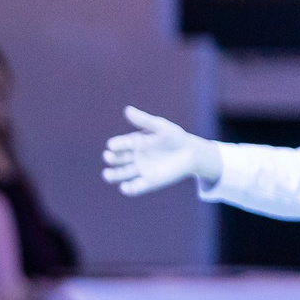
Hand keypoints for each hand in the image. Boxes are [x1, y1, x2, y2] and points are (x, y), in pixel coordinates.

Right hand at [103, 107, 220, 194]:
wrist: (191, 153)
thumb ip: (144, 121)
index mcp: (133, 143)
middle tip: (109, 157)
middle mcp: (133, 157)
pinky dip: (128, 189)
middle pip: (116, 159)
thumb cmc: (175, 137)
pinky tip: (125, 187)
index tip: (112, 146)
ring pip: (120, 174)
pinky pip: (134, 187)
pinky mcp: (147, 182)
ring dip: (112, 175)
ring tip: (107, 174)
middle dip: (111, 159)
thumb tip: (127, 110)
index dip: (115, 145)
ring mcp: (139, 170)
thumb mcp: (161, 127)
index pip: (119, 144)